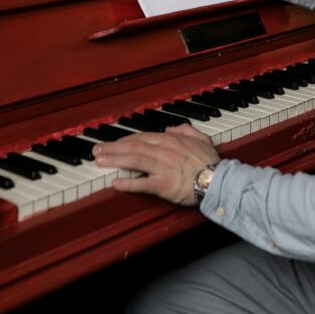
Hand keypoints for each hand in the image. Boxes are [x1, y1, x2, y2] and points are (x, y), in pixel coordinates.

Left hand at [92, 125, 219, 206]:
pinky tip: (115, 182)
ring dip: (115, 160)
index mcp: (171, 140)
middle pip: (133, 147)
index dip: (124, 140)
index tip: (112, 142)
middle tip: (96, 151)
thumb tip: (170, 129)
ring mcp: (163, 167)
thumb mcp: (201, 138)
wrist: (218, 181)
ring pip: (134, 160)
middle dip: (113, 148)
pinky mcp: (163, 185)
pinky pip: (142, 183)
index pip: (142, 137)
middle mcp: (164, 151)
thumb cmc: (211, 162)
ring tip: (100, 161)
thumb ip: (185, 130)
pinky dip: (128, 183)